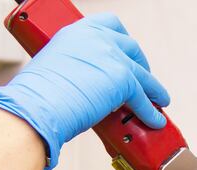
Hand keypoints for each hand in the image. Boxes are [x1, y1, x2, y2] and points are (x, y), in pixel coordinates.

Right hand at [0, 13, 169, 169]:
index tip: (124, 51)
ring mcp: (112, 57)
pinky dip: (150, 111)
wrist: (37, 106)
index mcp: (78, 30)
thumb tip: (81, 85)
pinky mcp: (123, 80)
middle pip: (131, 47)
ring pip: (142, 74)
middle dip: (140, 63)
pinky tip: (154, 119)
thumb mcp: (54, 67)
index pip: (109, 24)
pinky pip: (143, 98)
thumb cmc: (37, 95)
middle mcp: (98, 38)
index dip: (120, 39)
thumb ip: (73, 67)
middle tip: (142, 77)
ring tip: (160, 100)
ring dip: (153, 89)